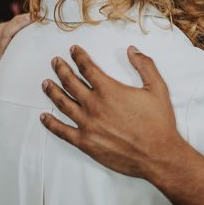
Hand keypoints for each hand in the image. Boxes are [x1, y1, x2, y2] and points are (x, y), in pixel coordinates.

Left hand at [40, 45, 183, 179]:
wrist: (158, 154)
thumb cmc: (158, 123)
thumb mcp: (157, 88)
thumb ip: (145, 65)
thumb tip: (132, 50)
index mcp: (109, 90)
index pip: (88, 68)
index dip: (79, 57)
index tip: (73, 50)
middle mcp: (94, 105)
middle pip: (71, 83)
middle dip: (62, 69)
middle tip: (55, 62)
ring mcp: (87, 125)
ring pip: (63, 104)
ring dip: (53, 91)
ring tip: (46, 83)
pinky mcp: (85, 142)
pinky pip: (62, 131)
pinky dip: (51, 123)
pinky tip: (44, 117)